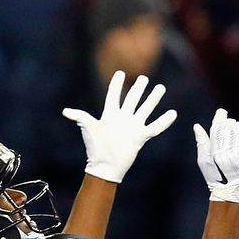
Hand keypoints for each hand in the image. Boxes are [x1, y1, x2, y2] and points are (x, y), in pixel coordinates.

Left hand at [63, 71, 177, 183]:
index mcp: (110, 114)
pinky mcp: (140, 136)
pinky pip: (155, 127)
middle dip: (138, 89)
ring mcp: (133, 127)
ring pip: (145, 109)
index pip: (114, 95)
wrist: (105, 165)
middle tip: (144, 78)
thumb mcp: (88, 128)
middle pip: (133, 100)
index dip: (117, 84)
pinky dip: (164, 121)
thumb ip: (80, 116)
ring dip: (153, 99)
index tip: (120, 73)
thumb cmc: (95, 146)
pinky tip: (172, 113)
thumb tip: (65, 111)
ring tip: (160, 88)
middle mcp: (123, 118)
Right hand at [194, 108, 238, 203]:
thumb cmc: (215, 178)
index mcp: (216, 153)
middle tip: (228, 125)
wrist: (230, 192)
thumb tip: (197, 127)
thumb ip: (201, 143)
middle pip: (230, 127)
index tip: (221, 113)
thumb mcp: (203, 161)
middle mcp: (229, 153)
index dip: (220, 117)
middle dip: (229, 123)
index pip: (218, 128)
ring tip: (236, 132)